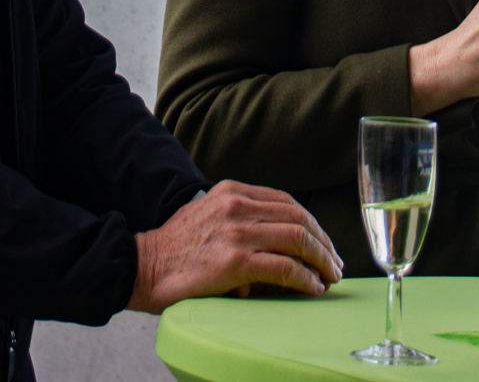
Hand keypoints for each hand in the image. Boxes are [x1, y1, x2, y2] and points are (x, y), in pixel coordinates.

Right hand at [128, 180, 343, 313]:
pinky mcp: (235, 262)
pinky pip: (284, 267)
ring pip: (297, 238)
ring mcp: (237, 232)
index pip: (285, 201)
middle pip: (297, 217)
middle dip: (323, 241)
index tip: (323, 242)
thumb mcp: (208, 215)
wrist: (143, 265)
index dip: (311, 222)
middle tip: (335, 262)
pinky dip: (305, 278)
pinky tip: (312, 287)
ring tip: (330, 276)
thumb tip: (270, 248)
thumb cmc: (176, 248)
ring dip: (321, 260)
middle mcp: (237, 205)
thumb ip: (239, 221)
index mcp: (232, 191)